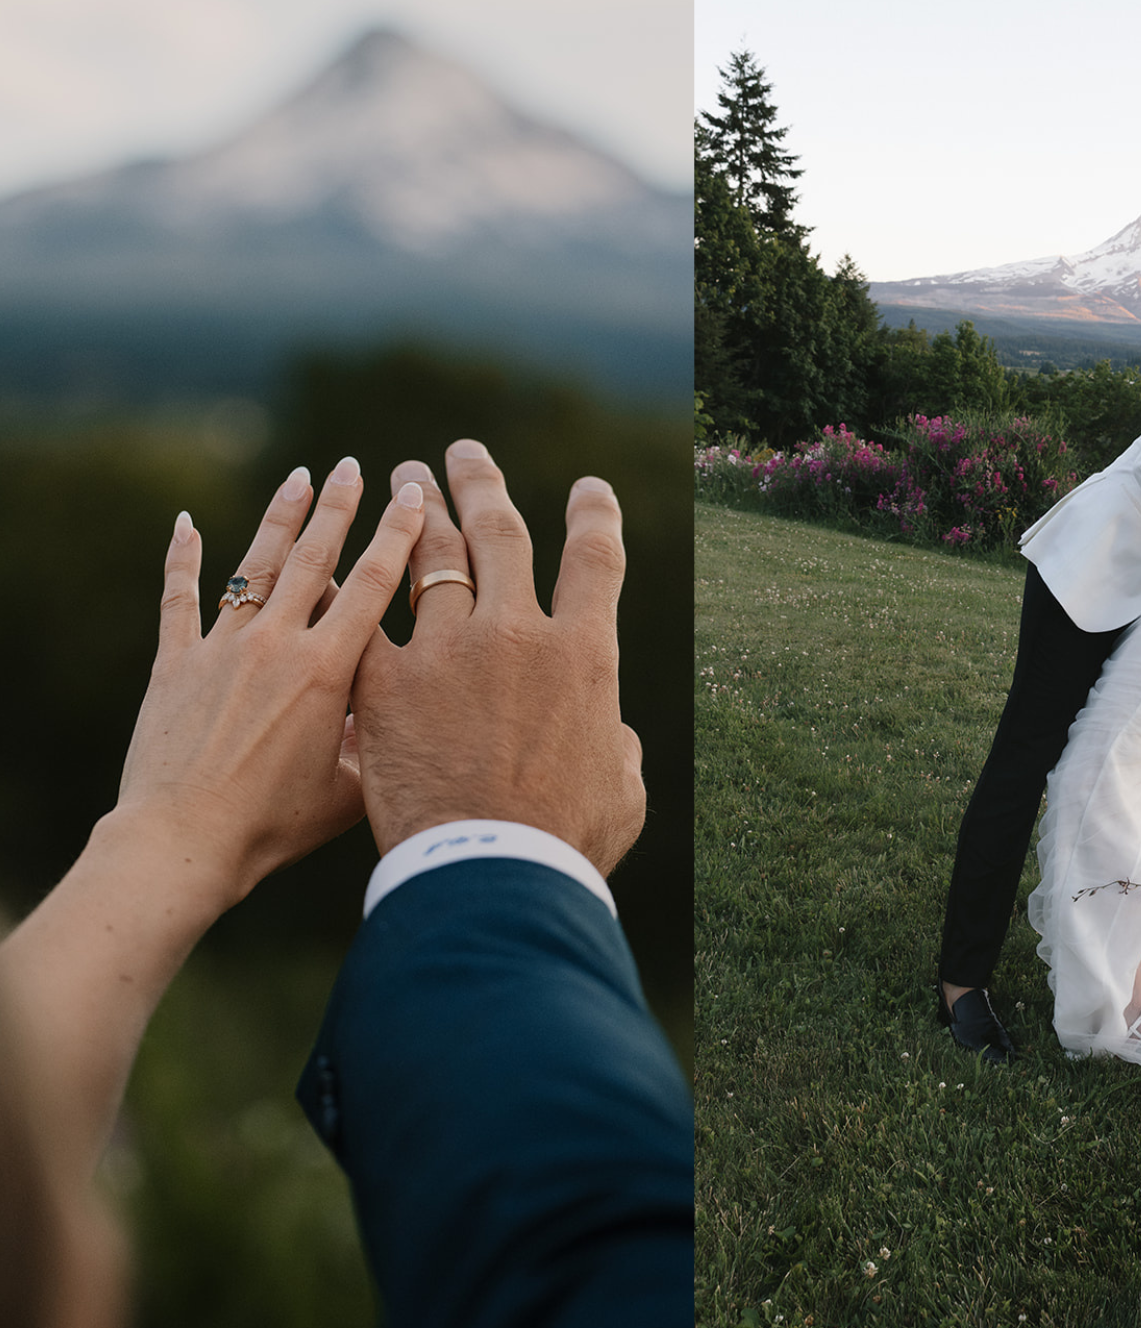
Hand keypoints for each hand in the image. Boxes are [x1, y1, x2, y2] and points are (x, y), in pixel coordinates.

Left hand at [117, 457, 426, 907]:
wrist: (183, 842)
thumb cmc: (276, 826)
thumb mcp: (353, 789)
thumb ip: (382, 741)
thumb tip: (402, 714)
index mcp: (328, 671)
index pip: (372, 585)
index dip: (397, 535)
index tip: (414, 496)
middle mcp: (275, 644)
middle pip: (314, 558)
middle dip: (339, 507)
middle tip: (354, 466)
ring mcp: (221, 649)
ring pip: (256, 565)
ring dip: (280, 517)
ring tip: (300, 476)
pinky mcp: (175, 664)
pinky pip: (181, 598)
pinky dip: (184, 558)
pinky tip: (187, 522)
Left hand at [349, 440, 645, 872]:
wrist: (484, 874)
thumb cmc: (565, 843)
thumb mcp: (619, 789)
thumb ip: (610, 743)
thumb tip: (604, 731)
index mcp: (585, 652)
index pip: (596, 557)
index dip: (594, 513)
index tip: (586, 489)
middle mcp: (516, 632)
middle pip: (500, 533)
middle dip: (481, 483)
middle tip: (462, 453)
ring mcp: (443, 651)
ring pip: (425, 558)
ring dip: (412, 514)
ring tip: (399, 481)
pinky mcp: (379, 681)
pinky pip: (361, 618)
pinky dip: (349, 588)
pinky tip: (334, 565)